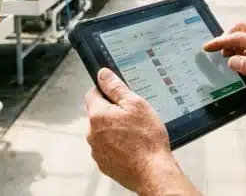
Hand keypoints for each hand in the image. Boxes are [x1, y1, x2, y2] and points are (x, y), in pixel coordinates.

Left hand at [84, 68, 173, 192]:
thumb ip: (116, 88)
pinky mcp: (104, 163)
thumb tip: (102, 74)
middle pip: (98, 113)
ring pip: (103, 131)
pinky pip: (108, 147)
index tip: (119, 96)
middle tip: (133, 117)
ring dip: (114, 129)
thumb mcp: (136, 105)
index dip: (106, 91)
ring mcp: (97, 150)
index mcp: (97, 116)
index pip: (92, 93)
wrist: (153, 172)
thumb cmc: (147, 139)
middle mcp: (92, 133)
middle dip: (112, 112)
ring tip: (135, 134)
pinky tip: (133, 147)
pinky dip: (117, 145)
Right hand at [203, 30, 245, 115]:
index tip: (209, 46)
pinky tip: (232, 64)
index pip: (241, 38)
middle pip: (243, 32)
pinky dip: (237, 56)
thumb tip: (233, 60)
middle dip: (227, 38)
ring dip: (232, 47)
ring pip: (244, 43)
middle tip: (215, 49)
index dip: (223, 41)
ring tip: (220, 57)